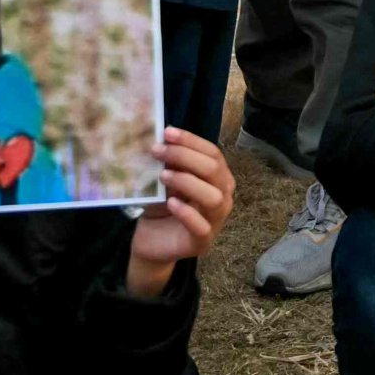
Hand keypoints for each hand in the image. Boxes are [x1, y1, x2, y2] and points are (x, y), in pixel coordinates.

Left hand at [122, 127, 235, 295]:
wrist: (152, 241)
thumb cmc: (162, 207)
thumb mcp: (165, 180)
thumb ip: (169, 163)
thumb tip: (161, 139)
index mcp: (217, 179)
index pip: (213, 154)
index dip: (191, 141)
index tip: (167, 132)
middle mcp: (222, 197)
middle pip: (214, 171)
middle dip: (185, 156)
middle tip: (158, 151)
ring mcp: (215, 221)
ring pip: (214, 197)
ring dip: (188, 182)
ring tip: (163, 176)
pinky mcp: (202, 242)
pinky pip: (202, 227)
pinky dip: (187, 213)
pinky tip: (171, 203)